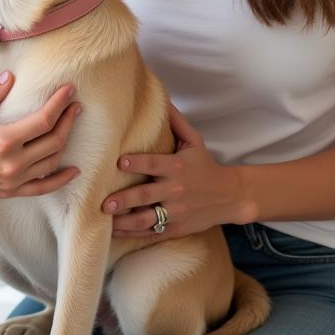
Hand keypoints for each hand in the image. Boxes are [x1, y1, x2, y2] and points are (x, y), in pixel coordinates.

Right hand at [0, 71, 81, 207]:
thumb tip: (9, 77)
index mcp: (2, 141)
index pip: (43, 120)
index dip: (59, 104)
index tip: (69, 90)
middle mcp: (13, 163)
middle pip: (53, 140)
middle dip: (68, 120)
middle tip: (75, 104)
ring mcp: (14, 180)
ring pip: (52, 161)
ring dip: (66, 142)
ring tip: (71, 124)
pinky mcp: (11, 192)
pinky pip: (43, 188)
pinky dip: (61, 180)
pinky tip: (74, 170)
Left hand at [102, 103, 243, 243]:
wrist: (230, 196)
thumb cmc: (205, 165)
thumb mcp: (195, 141)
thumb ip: (177, 122)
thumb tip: (162, 98)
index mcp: (176, 167)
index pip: (154, 164)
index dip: (137, 162)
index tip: (120, 161)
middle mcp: (175, 190)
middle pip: (147, 195)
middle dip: (125, 199)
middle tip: (105, 202)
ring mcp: (176, 212)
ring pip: (147, 219)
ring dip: (125, 222)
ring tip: (107, 220)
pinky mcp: (176, 228)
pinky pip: (152, 234)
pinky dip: (133, 235)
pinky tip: (115, 233)